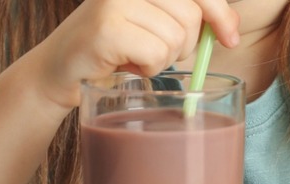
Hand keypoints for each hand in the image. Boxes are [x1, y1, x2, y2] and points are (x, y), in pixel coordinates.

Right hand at [34, 0, 239, 108]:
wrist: (59, 70)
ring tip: (134, 57)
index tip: (229, 38)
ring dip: (161, 60)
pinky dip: (148, 70)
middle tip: (156, 53)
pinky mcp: (107, 28)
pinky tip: (125, 65)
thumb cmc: (112, 48)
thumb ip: (189, 16)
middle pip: (191, 15)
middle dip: (183, 45)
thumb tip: (231, 28)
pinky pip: (156, 56)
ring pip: (174, 39)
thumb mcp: (153, 23)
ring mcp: (116, 1)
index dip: (220, 12)